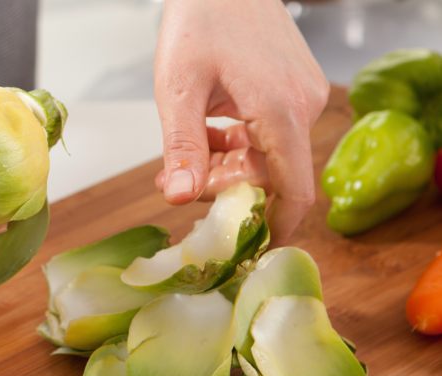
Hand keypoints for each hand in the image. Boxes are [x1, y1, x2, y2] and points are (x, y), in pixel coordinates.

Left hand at [154, 0, 329, 244]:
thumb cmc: (200, 20)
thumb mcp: (179, 88)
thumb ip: (182, 147)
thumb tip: (179, 200)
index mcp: (281, 111)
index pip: (294, 191)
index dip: (274, 228)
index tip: (245, 249)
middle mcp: (302, 107)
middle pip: (272, 177)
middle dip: (225, 190)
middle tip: (178, 185)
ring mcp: (300, 98)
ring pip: (266, 158)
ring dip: (224, 168)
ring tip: (180, 161)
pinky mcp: (291, 91)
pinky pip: (266, 136)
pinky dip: (233, 146)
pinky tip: (203, 137)